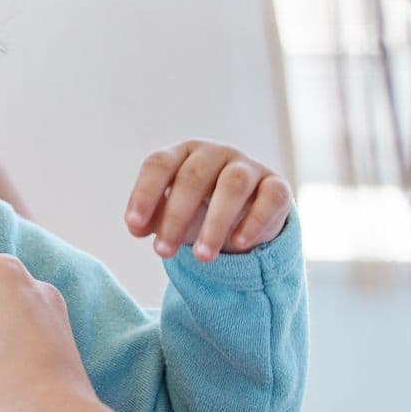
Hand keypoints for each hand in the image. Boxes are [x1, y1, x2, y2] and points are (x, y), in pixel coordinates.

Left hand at [125, 138, 292, 261]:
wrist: (247, 216)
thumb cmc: (200, 210)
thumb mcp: (173, 214)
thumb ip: (152, 218)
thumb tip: (136, 227)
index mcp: (183, 154)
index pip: (159, 163)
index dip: (145, 193)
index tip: (134, 226)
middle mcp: (215, 154)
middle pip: (194, 176)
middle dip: (176, 216)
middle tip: (163, 252)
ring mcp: (248, 168)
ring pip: (232, 185)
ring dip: (215, 222)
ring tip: (201, 256)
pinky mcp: (276, 186)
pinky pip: (270, 198)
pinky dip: (254, 221)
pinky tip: (239, 244)